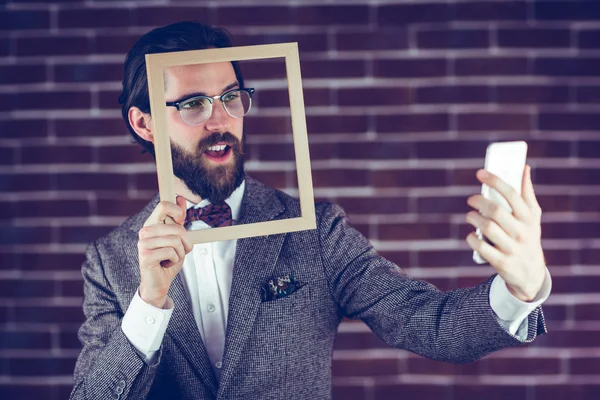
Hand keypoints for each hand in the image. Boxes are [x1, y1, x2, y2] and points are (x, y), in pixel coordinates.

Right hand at [138, 195, 192, 307]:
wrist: (159, 283)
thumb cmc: (167, 260)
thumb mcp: (177, 238)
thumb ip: (178, 219)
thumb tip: (180, 198)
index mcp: (151, 224)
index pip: (164, 205)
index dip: (178, 213)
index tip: (181, 224)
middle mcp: (145, 231)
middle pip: (176, 226)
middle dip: (186, 241)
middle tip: (181, 250)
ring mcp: (143, 243)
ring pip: (176, 240)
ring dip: (181, 253)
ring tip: (172, 258)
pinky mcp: (145, 255)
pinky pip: (171, 252)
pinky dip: (175, 260)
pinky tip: (166, 264)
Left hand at [465, 165, 545, 301]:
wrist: (530, 275)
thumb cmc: (528, 237)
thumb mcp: (532, 217)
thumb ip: (527, 193)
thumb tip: (524, 168)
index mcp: (529, 217)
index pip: (512, 194)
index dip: (495, 181)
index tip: (480, 173)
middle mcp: (522, 232)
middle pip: (496, 210)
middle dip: (479, 201)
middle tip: (471, 199)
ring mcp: (512, 248)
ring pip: (487, 227)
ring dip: (473, 218)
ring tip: (470, 216)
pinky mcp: (501, 262)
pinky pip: (481, 247)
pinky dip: (472, 239)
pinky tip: (471, 235)